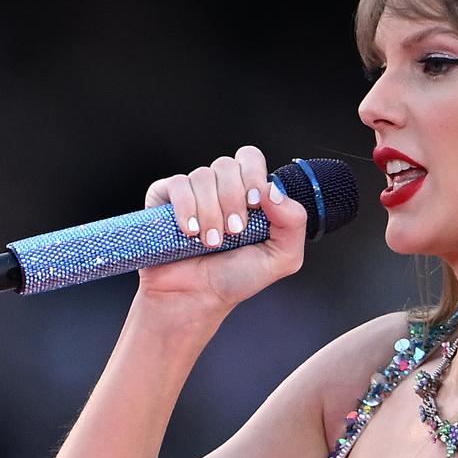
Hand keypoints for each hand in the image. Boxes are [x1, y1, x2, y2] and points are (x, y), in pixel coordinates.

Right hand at [136, 145, 308, 313]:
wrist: (196, 299)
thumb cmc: (235, 278)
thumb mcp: (281, 257)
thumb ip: (294, 222)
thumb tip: (274, 190)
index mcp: (247, 193)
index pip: (250, 158)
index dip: (253, 175)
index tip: (254, 204)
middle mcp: (219, 187)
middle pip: (227, 165)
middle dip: (233, 199)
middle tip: (234, 231)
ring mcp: (191, 191)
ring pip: (202, 176)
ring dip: (210, 212)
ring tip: (211, 242)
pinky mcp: (163, 198)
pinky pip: (177, 185)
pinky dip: (186, 208)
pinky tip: (190, 232)